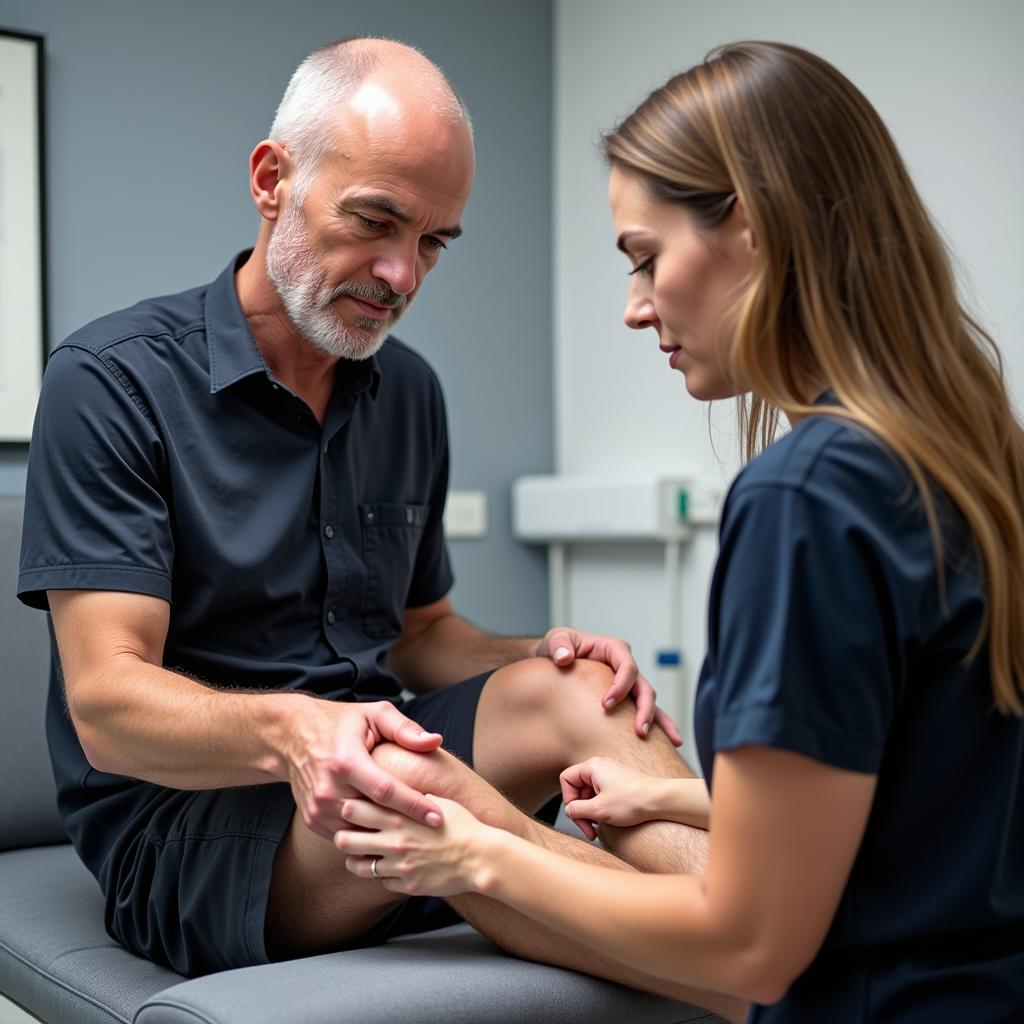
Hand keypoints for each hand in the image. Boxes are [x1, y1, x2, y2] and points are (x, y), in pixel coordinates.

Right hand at [286, 699, 443, 841]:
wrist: (293, 736)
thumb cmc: (341, 723)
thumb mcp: (374, 714)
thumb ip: (404, 728)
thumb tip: (435, 741)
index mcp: (346, 761)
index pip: (386, 791)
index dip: (414, 805)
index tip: (438, 818)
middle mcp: (329, 789)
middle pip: (375, 817)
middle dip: (406, 826)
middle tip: (436, 833)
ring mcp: (318, 808)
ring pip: (361, 833)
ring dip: (386, 836)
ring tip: (417, 838)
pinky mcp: (314, 819)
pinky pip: (346, 836)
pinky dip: (367, 837)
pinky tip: (388, 835)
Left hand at [336, 795, 494, 896]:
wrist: (481, 858)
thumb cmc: (462, 825)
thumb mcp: (436, 801)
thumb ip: (412, 797)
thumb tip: (396, 788)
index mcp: (400, 816)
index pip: (355, 808)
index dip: (347, 807)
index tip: (350, 806)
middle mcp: (394, 841)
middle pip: (345, 839)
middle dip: (343, 835)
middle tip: (347, 833)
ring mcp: (398, 865)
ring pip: (356, 866)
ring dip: (355, 859)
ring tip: (361, 854)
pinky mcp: (406, 885)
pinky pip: (381, 882)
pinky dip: (382, 875)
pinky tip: (389, 868)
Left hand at [536, 627, 682, 745]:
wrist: (554, 660)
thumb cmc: (558, 647)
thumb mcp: (555, 640)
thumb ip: (558, 645)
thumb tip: (564, 658)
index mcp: (613, 650)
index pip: (627, 667)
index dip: (621, 686)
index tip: (605, 705)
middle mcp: (625, 667)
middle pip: (644, 687)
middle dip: (645, 709)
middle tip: (639, 731)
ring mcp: (628, 685)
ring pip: (650, 703)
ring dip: (659, 722)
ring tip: (668, 743)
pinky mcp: (625, 700)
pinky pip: (643, 712)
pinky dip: (659, 727)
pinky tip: (671, 744)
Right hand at [560, 756, 662, 839]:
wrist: (661, 800)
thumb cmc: (632, 801)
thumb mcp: (598, 810)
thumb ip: (577, 810)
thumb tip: (569, 811)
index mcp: (592, 767)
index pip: (567, 779)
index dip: (568, 799)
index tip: (578, 815)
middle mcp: (600, 766)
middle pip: (578, 788)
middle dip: (581, 810)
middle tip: (589, 829)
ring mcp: (610, 774)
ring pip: (589, 793)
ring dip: (591, 812)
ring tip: (599, 827)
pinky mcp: (619, 782)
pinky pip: (601, 794)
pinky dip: (601, 808)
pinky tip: (608, 821)